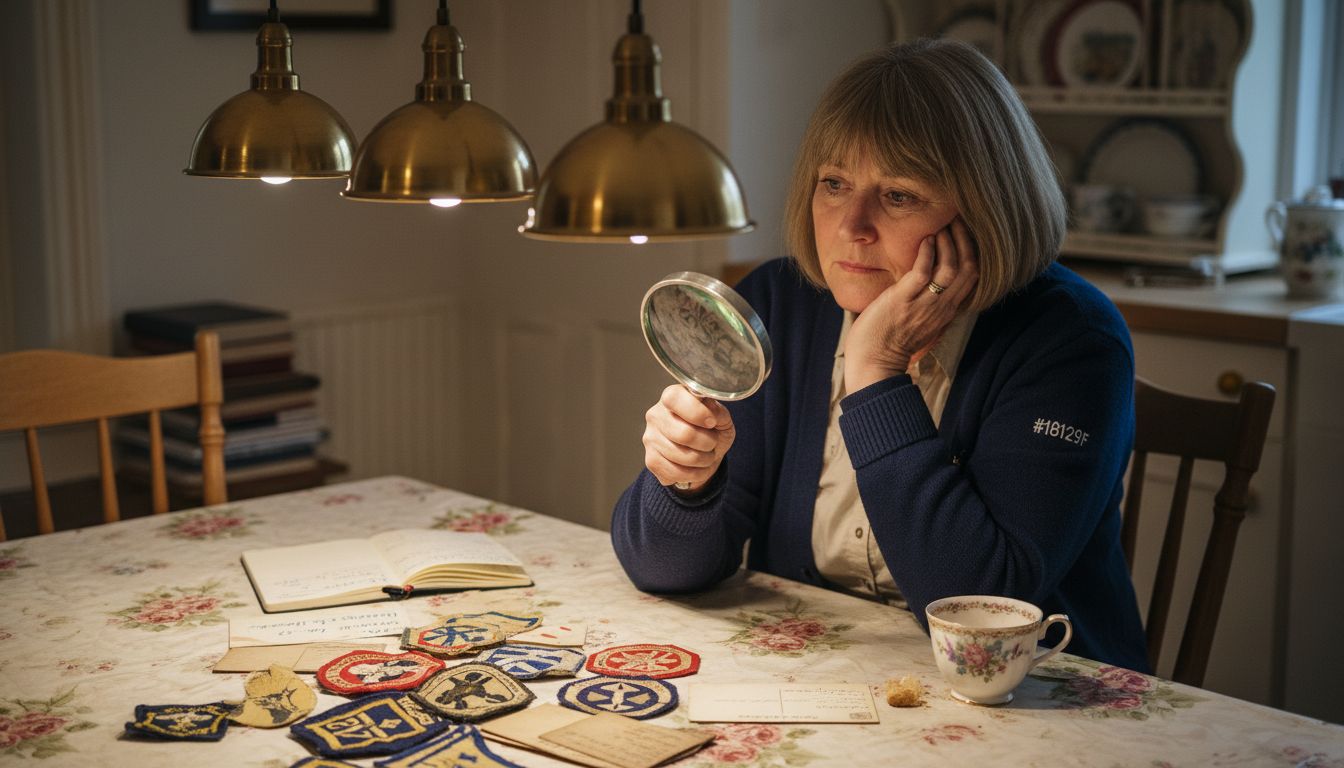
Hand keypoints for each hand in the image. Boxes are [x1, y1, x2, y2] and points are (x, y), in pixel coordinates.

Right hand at [643, 385, 735, 491]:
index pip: (674, 399)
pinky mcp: (651, 460)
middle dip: (707, 443)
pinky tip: (697, 468)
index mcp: (672, 396)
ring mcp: (650, 438)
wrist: (704, 452)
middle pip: (684, 434)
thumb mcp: (720, 417)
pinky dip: (695, 474)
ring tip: (706, 455)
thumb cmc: (711, 429)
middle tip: (712, 442)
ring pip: (683, 456)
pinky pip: (676, 473)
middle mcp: (656, 415)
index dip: (696, 412)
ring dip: (704, 460)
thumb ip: (717, 411)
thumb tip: (711, 411)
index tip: (712, 422)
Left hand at [845, 218, 978, 390]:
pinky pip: (923, 273)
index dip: (973, 251)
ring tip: (942, 224)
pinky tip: (926, 239)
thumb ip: (927, 302)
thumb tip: (924, 280)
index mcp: (946, 311)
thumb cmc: (890, 343)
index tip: (964, 231)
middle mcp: (941, 308)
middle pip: (969, 268)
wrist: (874, 365)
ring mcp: (923, 305)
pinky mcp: (902, 302)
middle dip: (966, 240)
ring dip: (948, 242)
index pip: (972, 276)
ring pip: (951, 268)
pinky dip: (928, 253)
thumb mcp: (919, 321)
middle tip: (957, 218)